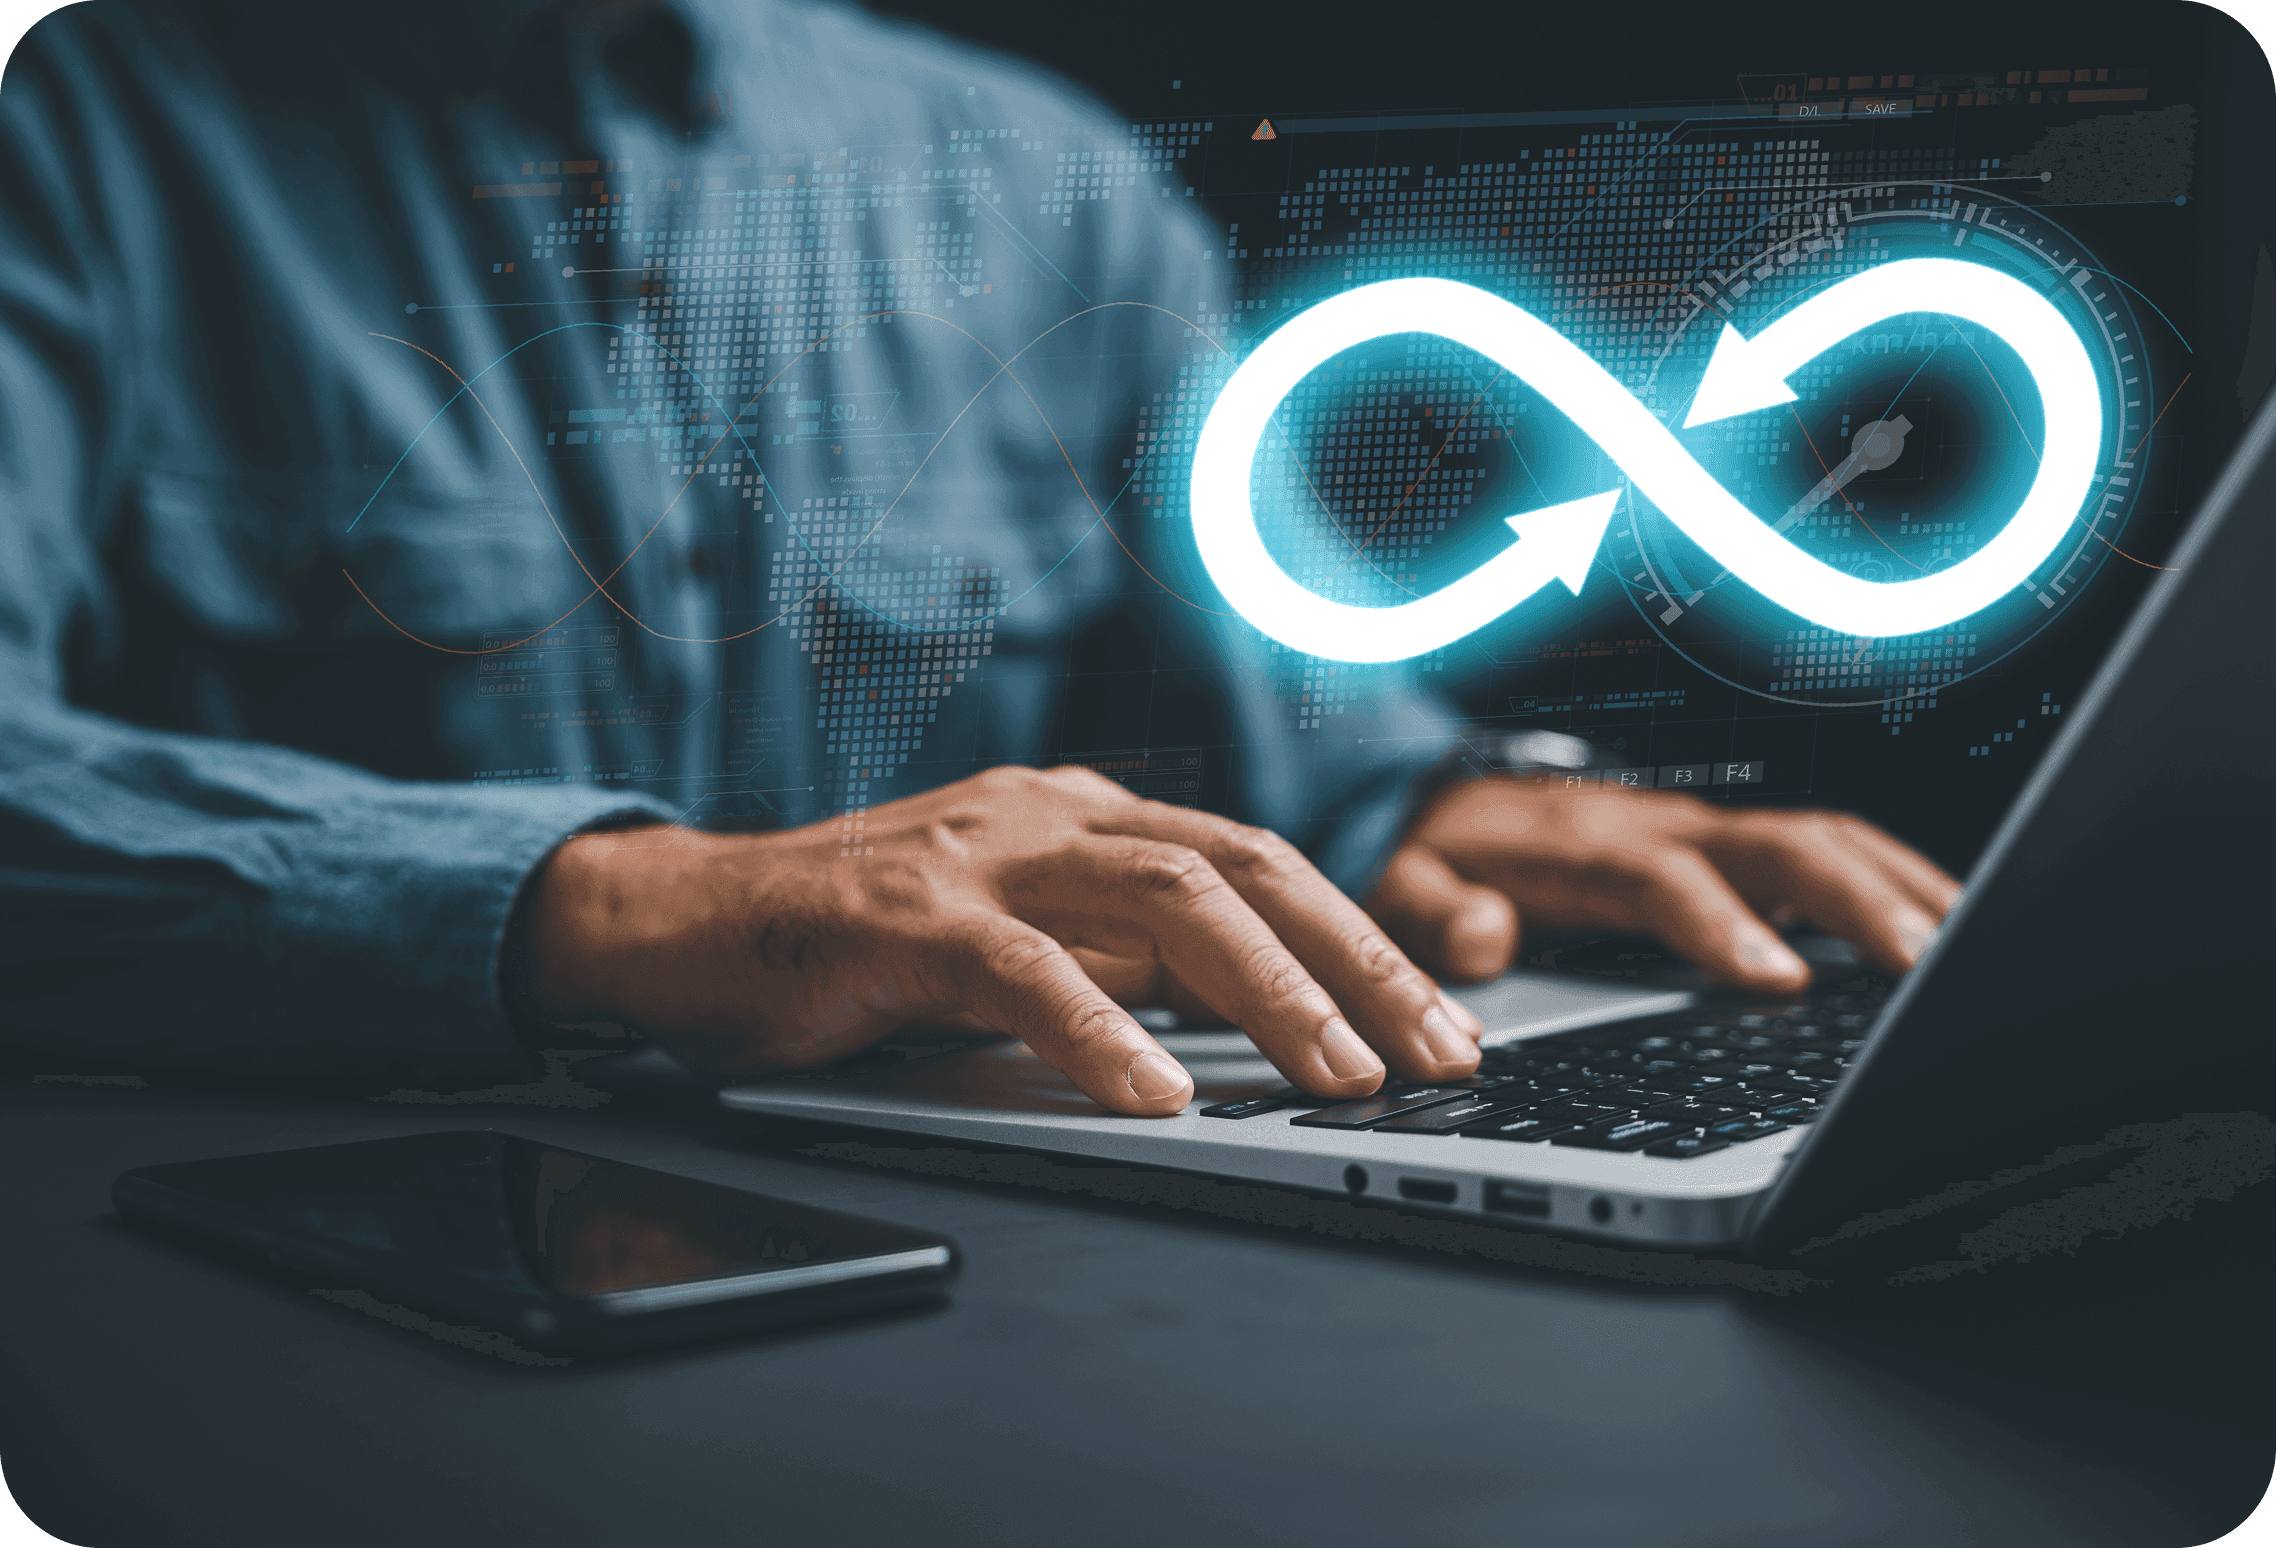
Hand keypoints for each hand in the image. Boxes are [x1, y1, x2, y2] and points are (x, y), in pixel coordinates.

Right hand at [522, 766, 1482, 1115]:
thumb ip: (1122, 965)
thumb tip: (1251, 1020)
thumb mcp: (1018, 945)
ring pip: (1164, 899)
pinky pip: (1026, 971)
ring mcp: (978, 857)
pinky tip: (1158, 1095)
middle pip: (1245, 867)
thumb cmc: (856, 945)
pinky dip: (1103, 1033)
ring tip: (1339, 1075)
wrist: (682, 923)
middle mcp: (1049, 817)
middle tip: (1439, 1053)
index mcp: (1086, 820)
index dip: (1364, 940)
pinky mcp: (903, 919)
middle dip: (1359, 961)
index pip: (1260, 866)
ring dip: (1270, 989)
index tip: (1441, 1020)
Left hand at [1366, 778, 1961, 991]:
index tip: (1777, 981)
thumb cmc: (1444, 856)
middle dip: (1860, 901)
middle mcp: (1668, 830)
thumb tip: (1480, 937)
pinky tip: (1947, 930)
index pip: (1669, 882)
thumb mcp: (1404, 884)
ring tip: (1973, 952)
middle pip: (1783, 846)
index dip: (1724, 927)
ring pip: (1827, 842)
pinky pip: (1834, 854)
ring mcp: (1714, 836)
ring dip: (1903, 890)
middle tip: (1923, 970)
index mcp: (1591, 847)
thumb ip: (1428, 910)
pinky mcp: (1741, 853)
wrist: (1461, 805)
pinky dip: (1898, 884)